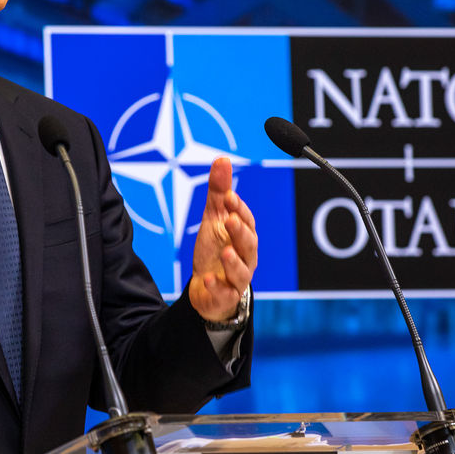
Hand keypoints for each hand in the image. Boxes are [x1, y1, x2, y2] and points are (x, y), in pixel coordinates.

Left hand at [188, 158, 257, 321]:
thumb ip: (219, 190)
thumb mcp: (214, 218)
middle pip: (249, 244)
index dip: (238, 208)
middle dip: (240, 232)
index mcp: (244, 235)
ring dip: (233, 261)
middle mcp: (246, 256)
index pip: (246, 219)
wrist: (208, 287)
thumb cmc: (215, 248)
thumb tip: (223, 159)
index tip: (228, 196)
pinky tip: (206, 279)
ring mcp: (237, 278)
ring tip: (224, 252)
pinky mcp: (225, 296)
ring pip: (241, 270)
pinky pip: (224, 293)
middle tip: (230, 220)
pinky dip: (216, 287)